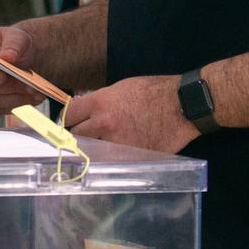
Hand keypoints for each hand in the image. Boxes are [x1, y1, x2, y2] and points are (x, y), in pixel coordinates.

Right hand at [0, 26, 41, 114]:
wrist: (15, 57)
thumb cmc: (12, 44)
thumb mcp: (16, 37)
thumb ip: (13, 44)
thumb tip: (8, 56)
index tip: (3, 78)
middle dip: (9, 88)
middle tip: (31, 87)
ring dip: (15, 100)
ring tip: (36, 95)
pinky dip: (16, 106)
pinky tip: (31, 99)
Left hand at [62, 75, 198, 153]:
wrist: (181, 105)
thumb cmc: (152, 91)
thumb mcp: (120, 88)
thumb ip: (99, 100)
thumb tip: (84, 109)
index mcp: (99, 103)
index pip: (68, 115)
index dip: (67, 119)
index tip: (69, 123)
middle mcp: (104, 124)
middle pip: (77, 135)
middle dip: (78, 135)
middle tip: (84, 135)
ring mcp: (117, 143)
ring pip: (92, 151)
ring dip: (94, 148)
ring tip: (101, 145)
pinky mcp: (131, 156)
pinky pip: (112, 160)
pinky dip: (112, 158)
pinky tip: (115, 154)